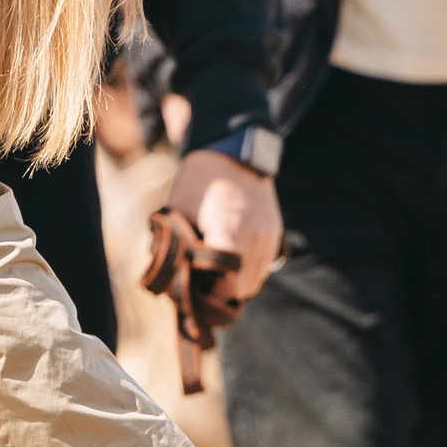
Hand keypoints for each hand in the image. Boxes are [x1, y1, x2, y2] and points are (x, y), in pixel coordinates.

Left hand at [166, 147, 283, 303]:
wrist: (234, 148)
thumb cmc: (198, 179)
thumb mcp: (177, 212)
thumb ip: (177, 249)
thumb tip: (171, 280)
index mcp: (230, 232)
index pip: (227, 286)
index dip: (211, 298)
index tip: (194, 297)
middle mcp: (256, 237)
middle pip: (243, 288)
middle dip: (221, 294)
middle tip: (200, 290)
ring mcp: (270, 235)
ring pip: (255, 280)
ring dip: (236, 285)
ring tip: (214, 278)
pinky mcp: (276, 231)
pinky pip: (264, 266)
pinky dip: (248, 272)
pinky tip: (230, 266)